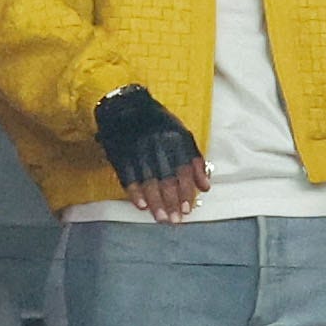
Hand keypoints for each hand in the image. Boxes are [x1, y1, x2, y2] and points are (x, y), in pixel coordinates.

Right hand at [93, 85, 208, 222]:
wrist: (126, 105)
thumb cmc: (158, 124)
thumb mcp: (182, 136)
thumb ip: (195, 161)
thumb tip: (205, 187)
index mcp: (174, 140)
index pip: (183, 170)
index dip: (185, 192)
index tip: (187, 209)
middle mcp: (156, 144)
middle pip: (166, 178)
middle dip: (171, 202)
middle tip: (174, 220)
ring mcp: (137, 149)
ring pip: (148, 180)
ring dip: (155, 202)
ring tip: (160, 218)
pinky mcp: (120, 152)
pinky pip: (127, 175)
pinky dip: (134, 191)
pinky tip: (141, 205)